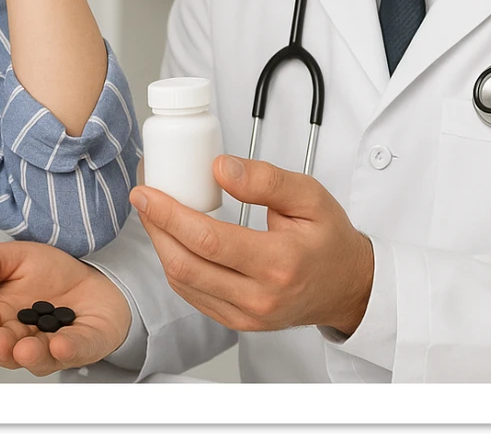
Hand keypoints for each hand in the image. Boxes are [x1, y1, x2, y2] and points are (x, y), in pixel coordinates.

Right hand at [0, 240, 131, 376]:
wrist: (91, 275)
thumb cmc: (49, 274)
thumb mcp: (17, 257)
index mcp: (2, 316)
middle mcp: (24, 336)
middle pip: (8, 348)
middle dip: (0, 347)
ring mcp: (54, 345)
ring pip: (40, 357)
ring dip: (32, 355)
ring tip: (25, 349)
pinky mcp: (85, 344)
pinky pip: (77, 349)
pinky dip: (69, 349)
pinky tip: (61, 345)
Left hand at [131, 155, 373, 334]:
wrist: (347, 286)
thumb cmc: (330, 239)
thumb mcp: (309, 195)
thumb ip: (265, 179)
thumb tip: (220, 168)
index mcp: (279, 263)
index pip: (208, 241)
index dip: (169, 214)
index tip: (147, 192)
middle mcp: (260, 297)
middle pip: (186, 265)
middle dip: (155, 228)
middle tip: (142, 197)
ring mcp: (246, 316)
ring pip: (183, 283)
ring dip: (160, 245)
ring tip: (152, 213)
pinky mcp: (237, 322)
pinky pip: (192, 295)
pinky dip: (175, 265)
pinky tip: (171, 239)